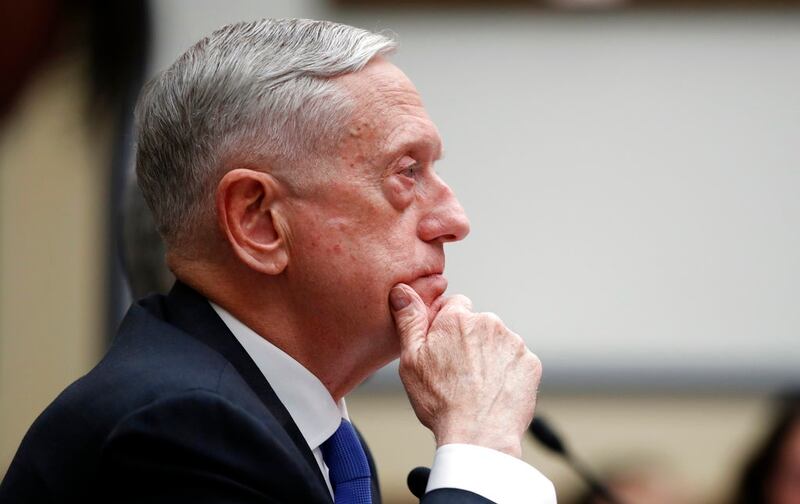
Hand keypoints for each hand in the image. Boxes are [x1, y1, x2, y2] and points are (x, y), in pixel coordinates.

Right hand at [389, 283, 541, 458]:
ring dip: (489, 357)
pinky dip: (507, 373)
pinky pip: (516, 362)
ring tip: (476, 386)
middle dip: (469, 341)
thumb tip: (402, 291)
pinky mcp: (530, 363)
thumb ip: (409, 320)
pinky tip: (494, 392)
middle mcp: (489, 323)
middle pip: (478, 324)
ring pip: (498, 343)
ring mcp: (513, 343)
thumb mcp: (411, 359)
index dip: (446, 326)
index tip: (443, 348)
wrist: (478, 434)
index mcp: (457, 319)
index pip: (454, 305)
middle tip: (458, 372)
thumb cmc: (440, 401)